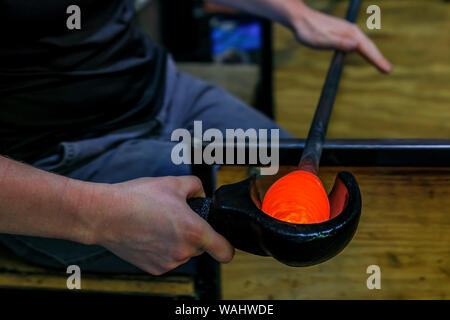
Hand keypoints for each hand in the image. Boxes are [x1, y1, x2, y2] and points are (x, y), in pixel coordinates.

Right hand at [93, 176, 233, 274]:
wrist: (106, 214)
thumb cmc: (138, 198)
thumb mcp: (174, 182)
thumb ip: (196, 186)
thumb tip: (200, 194)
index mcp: (195, 231)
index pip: (225, 252)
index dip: (227, 246)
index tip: (223, 242)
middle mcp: (184, 251)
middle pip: (201, 247)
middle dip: (194, 234)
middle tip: (176, 218)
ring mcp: (168, 263)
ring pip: (183, 252)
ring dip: (177, 241)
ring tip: (158, 223)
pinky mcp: (154, 268)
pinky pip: (167, 259)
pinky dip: (163, 249)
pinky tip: (149, 234)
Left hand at [291, 3, 391, 72]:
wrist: (299, 18)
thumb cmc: (309, 31)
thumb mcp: (322, 40)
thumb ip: (339, 43)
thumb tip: (356, 46)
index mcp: (349, 33)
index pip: (367, 49)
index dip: (377, 60)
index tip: (387, 70)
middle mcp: (351, 31)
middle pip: (369, 46)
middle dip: (379, 58)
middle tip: (388, 70)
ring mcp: (347, 31)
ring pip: (364, 44)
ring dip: (373, 54)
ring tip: (381, 65)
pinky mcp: (341, 33)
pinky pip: (357, 43)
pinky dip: (364, 50)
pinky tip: (364, 54)